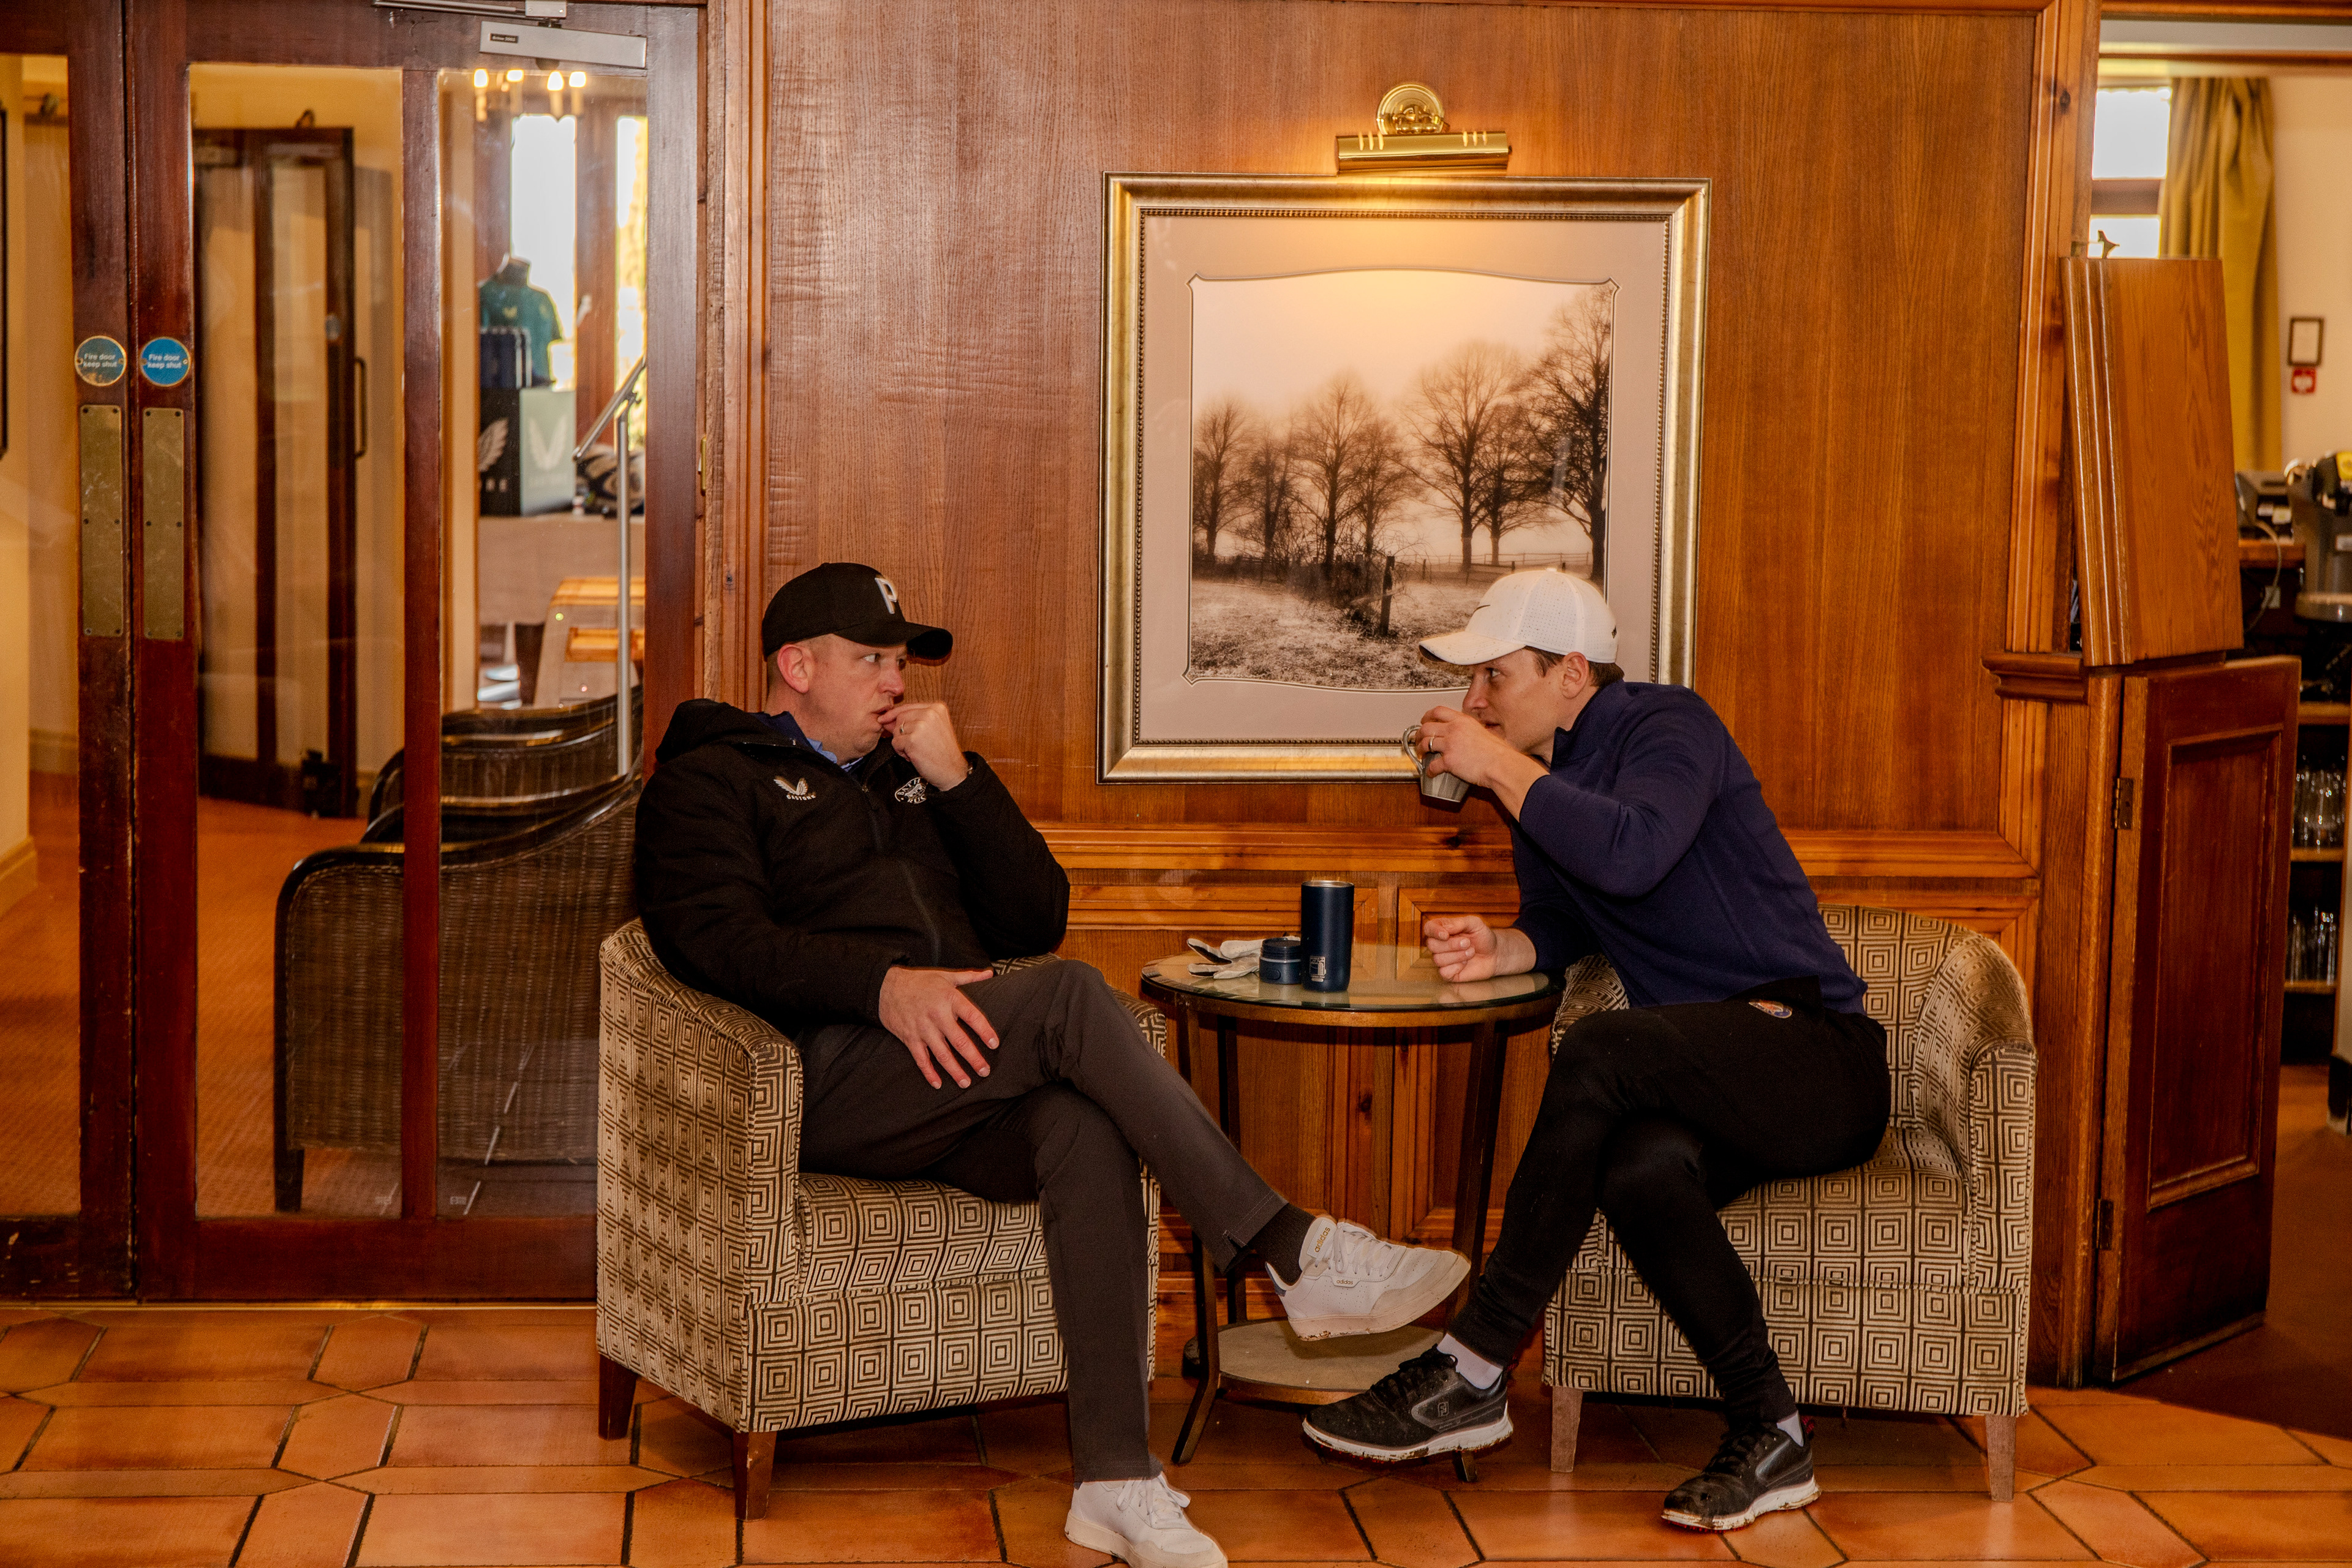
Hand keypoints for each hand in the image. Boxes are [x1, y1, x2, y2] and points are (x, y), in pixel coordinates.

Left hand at [878, 701, 973, 790]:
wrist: (951, 770)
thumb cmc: (942, 752)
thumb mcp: (932, 729)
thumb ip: (912, 720)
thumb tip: (885, 718)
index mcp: (937, 708)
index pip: (908, 707)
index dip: (894, 714)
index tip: (884, 719)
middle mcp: (930, 713)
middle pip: (900, 717)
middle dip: (900, 731)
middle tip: (912, 744)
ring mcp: (921, 726)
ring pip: (896, 730)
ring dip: (901, 743)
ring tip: (916, 750)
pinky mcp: (913, 739)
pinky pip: (895, 742)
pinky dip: (901, 751)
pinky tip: (913, 756)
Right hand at [878, 966, 997, 1088]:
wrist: (886, 987)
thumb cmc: (920, 982)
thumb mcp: (945, 975)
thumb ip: (970, 977)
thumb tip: (990, 973)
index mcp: (949, 998)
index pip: (972, 1016)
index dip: (984, 1030)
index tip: (994, 1043)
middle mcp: (937, 1015)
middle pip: (959, 1041)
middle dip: (973, 1058)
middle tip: (985, 1071)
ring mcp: (922, 1029)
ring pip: (942, 1054)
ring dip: (955, 1070)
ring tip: (966, 1082)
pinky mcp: (910, 1038)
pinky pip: (921, 1059)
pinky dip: (929, 1073)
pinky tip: (938, 1084)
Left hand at [1414, 704, 1549, 819]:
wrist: (1501, 764)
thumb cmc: (1498, 752)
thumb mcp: (1483, 731)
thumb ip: (1472, 730)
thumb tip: (1468, 735)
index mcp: (1463, 721)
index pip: (1438, 711)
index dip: (1427, 715)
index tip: (1424, 720)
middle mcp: (1454, 729)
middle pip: (1427, 727)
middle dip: (1419, 734)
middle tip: (1418, 739)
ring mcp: (1450, 745)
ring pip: (1425, 743)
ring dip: (1420, 749)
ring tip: (1421, 754)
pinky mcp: (1449, 761)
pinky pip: (1432, 765)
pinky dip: (1429, 770)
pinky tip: (1430, 772)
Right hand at [1423, 914, 1500, 981]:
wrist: (1494, 954)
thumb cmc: (1483, 937)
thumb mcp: (1475, 924)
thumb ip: (1459, 923)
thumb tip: (1444, 929)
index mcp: (1443, 930)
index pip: (1428, 928)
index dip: (1434, 931)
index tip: (1446, 935)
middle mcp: (1439, 945)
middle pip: (1432, 945)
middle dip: (1452, 945)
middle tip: (1468, 943)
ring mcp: (1442, 959)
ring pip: (1438, 959)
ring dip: (1458, 956)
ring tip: (1471, 952)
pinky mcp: (1447, 973)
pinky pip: (1444, 972)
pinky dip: (1457, 967)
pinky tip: (1465, 963)